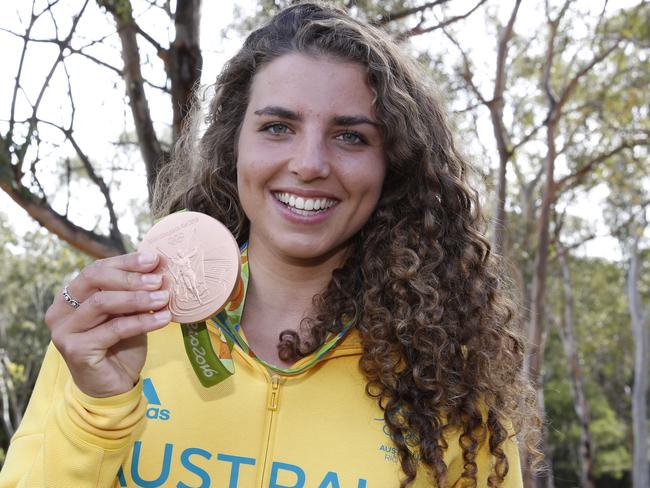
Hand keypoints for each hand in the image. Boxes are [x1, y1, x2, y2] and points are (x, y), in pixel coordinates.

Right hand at [45, 251, 170, 397]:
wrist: (113, 385)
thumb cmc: (120, 344)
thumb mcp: (128, 312)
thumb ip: (134, 291)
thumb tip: (157, 266)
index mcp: (70, 295)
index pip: (97, 269)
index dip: (126, 262)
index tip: (154, 259)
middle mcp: (60, 310)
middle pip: (94, 280)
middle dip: (130, 277)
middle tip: (159, 280)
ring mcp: (64, 330)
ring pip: (102, 303)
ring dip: (138, 299)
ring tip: (164, 298)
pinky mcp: (76, 349)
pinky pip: (114, 328)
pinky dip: (142, 322)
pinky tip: (163, 319)